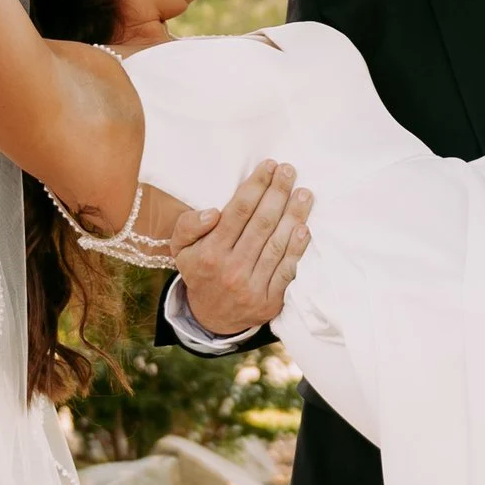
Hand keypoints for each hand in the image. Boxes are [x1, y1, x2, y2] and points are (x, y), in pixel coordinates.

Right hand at [170, 159, 312, 336]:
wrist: (212, 318)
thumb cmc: (200, 271)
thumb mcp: (181, 249)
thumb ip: (188, 226)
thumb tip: (213, 213)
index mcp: (210, 252)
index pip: (238, 212)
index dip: (256, 186)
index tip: (269, 166)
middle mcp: (232, 268)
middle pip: (261, 223)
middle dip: (278, 193)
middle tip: (289, 171)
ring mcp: (252, 286)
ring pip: (277, 244)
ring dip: (294, 216)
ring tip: (304, 193)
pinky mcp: (270, 300)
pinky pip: (287, 270)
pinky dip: (297, 249)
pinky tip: (304, 228)